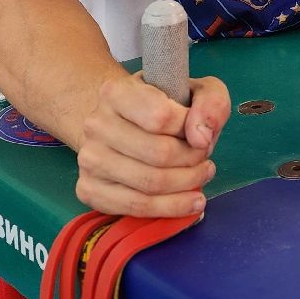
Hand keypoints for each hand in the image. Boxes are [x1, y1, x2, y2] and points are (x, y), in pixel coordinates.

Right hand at [74, 72, 231, 216]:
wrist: (124, 125)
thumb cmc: (164, 107)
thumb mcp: (195, 90)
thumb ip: (210, 103)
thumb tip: (201, 138)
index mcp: (116, 92)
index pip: (161, 117)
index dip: (190, 130)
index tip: (200, 134)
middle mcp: (96, 124)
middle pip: (159, 154)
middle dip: (193, 161)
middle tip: (205, 159)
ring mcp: (89, 158)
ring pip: (149, 184)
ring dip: (187, 184)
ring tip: (202, 176)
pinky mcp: (89, 189)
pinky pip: (136, 207)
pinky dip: (170, 208)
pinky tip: (190, 200)